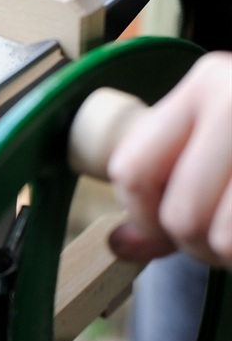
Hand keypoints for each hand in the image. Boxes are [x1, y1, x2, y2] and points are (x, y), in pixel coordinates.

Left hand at [107, 51, 231, 268]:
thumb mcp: (217, 141)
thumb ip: (165, 189)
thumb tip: (120, 245)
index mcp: (206, 84)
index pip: (131, 170)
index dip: (141, 214)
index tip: (164, 223)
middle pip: (179, 215)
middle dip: (195, 246)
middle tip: (220, 239)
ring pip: (222, 238)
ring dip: (231, 255)